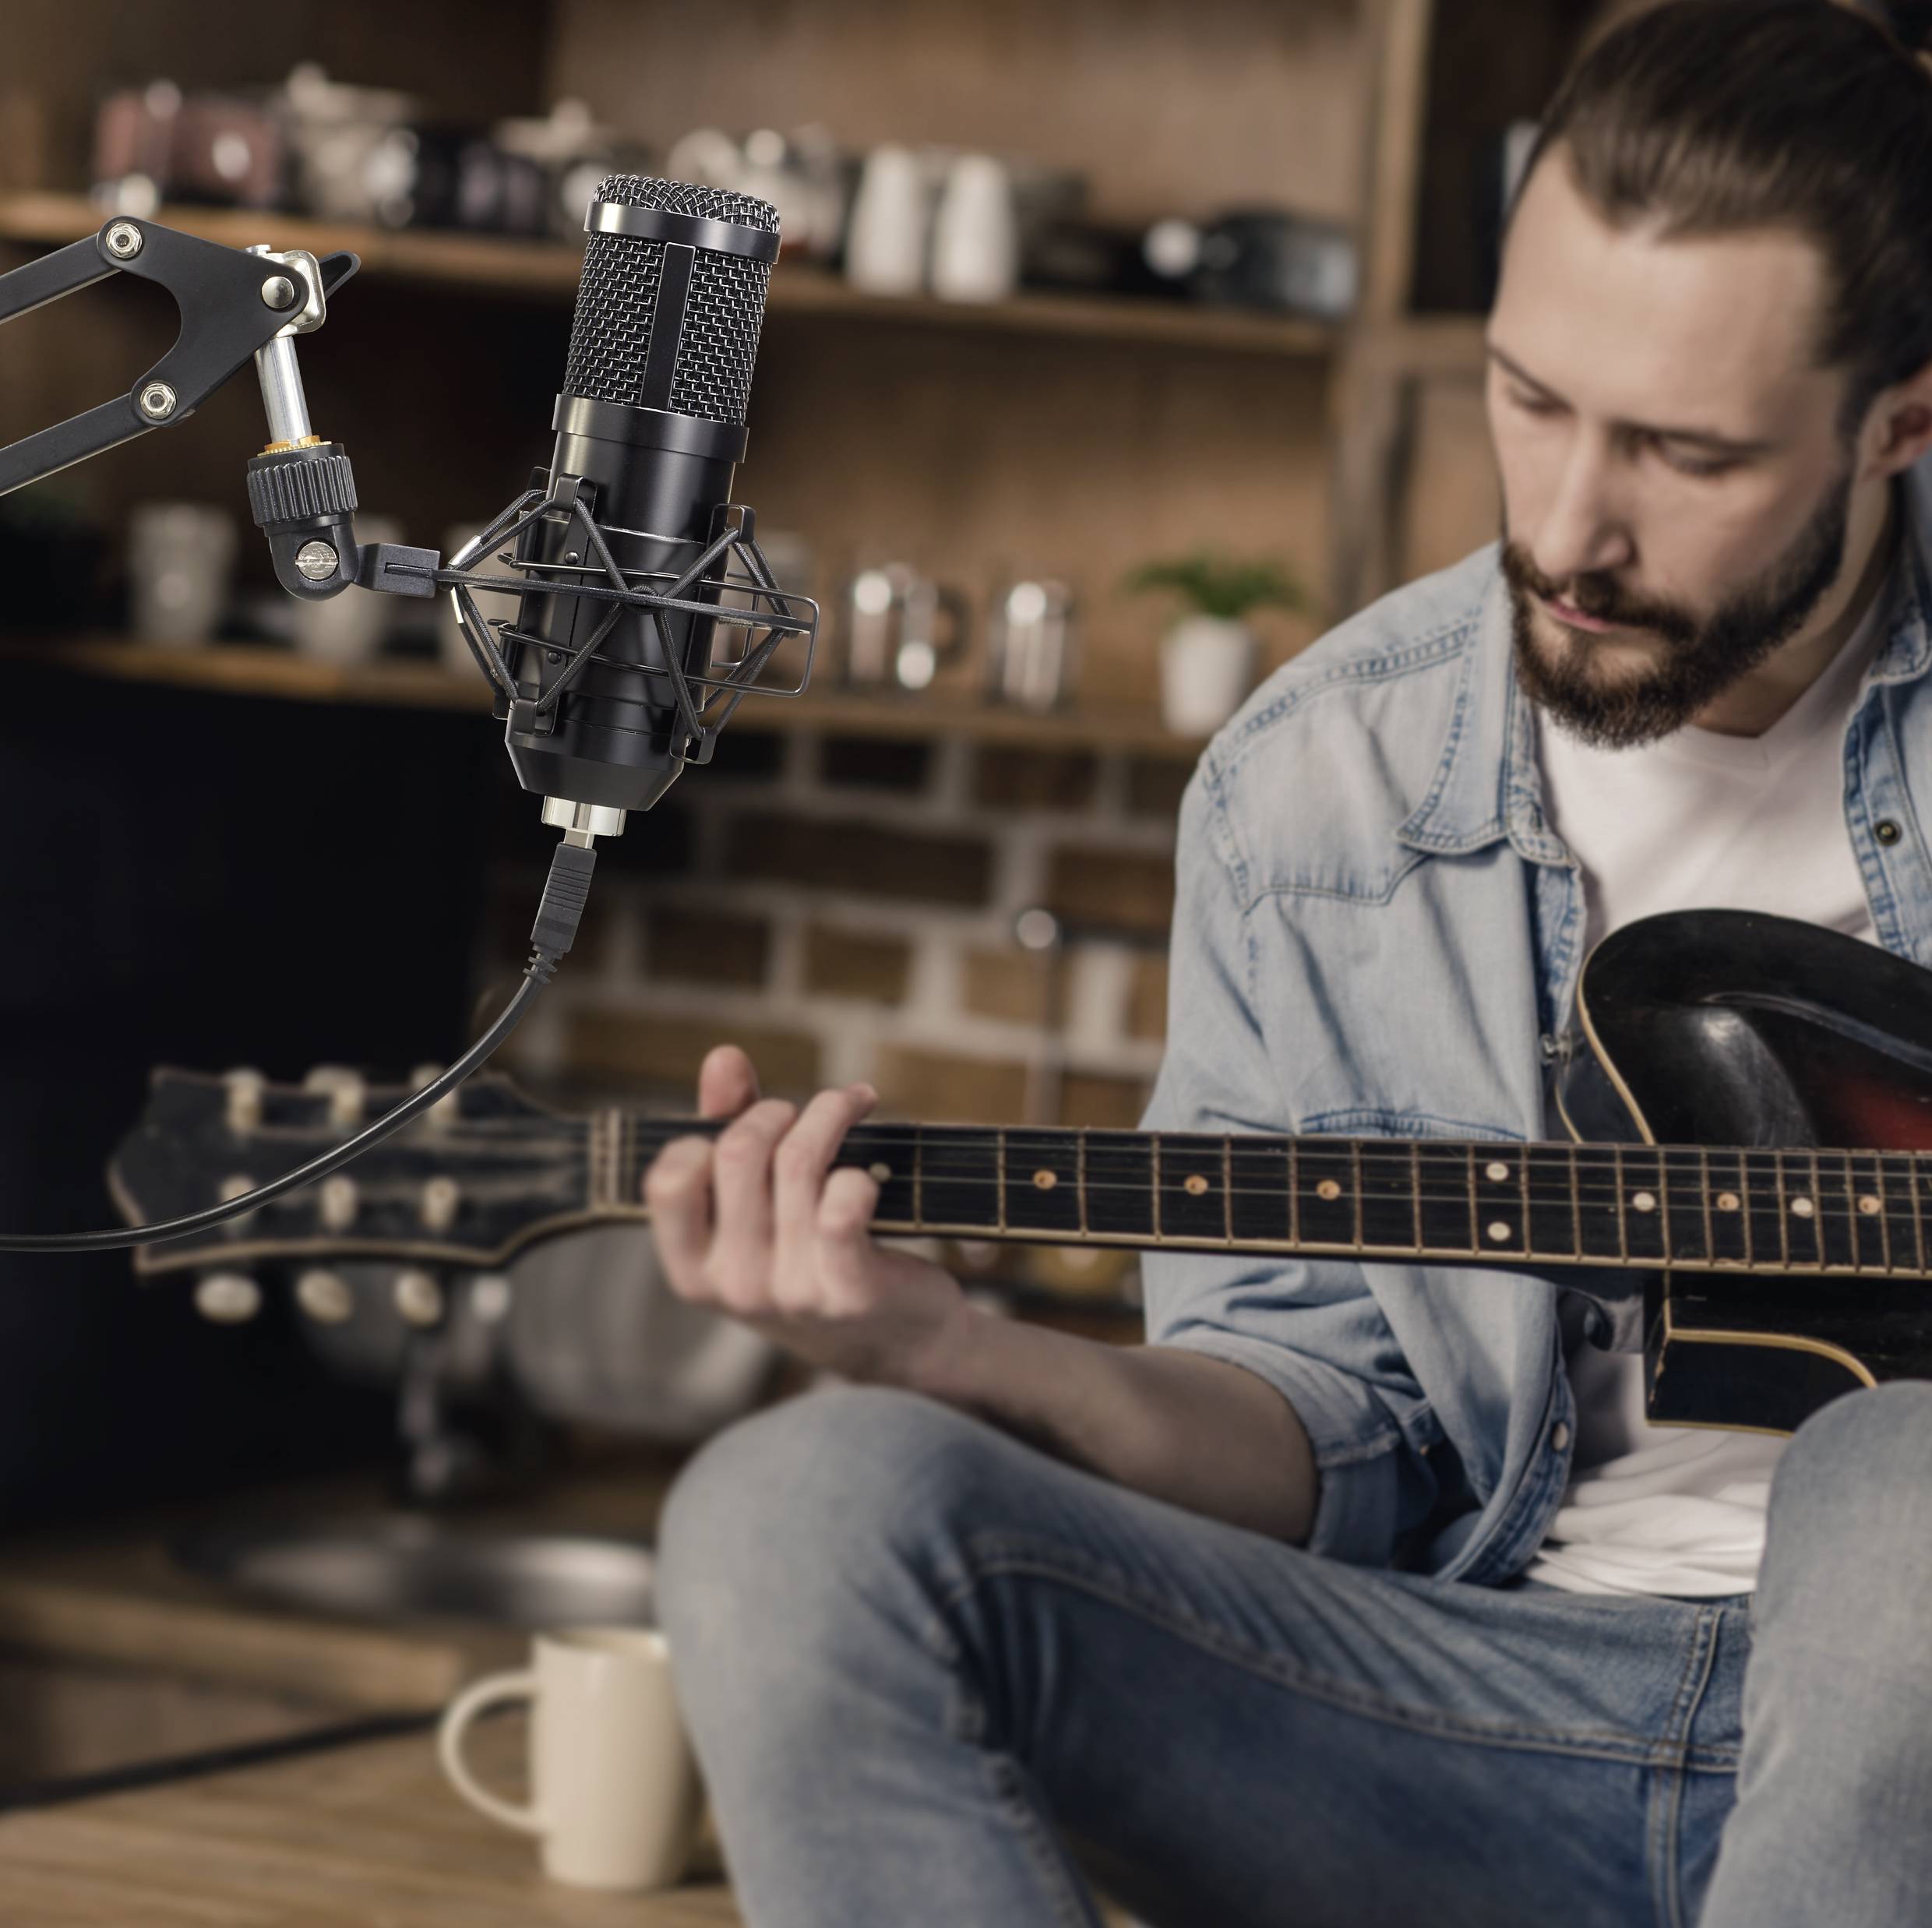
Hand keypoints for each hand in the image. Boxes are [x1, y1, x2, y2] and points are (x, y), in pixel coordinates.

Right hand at [644, 1045, 972, 1387]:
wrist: (896, 1338)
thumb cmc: (815, 1254)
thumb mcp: (759, 1204)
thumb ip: (731, 1129)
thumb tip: (723, 1056)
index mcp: (692, 1267)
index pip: (667, 1181)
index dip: (706, 1136)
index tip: (746, 1124)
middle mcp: (732, 1285)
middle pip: (738, 1154)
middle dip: (776, 1112)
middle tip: (808, 1112)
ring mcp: (789, 1292)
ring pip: (798, 1164)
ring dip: (830, 1116)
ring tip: (851, 1105)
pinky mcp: (848, 1290)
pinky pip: (843, 1203)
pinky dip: (859, 1172)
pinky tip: (870, 1171)